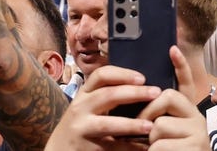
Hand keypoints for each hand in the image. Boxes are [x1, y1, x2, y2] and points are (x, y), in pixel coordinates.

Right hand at [43, 64, 159, 150]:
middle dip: (134, 93)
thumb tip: (138, 86)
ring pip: (108, 123)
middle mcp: (81, 108)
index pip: (101, 75)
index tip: (142, 78)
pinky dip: (131, 147)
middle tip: (156, 93)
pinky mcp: (89, 148)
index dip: (122, 74)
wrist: (60, 149)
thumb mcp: (87, 106)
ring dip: (132, 124)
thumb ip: (105, 96)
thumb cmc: (80, 125)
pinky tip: (146, 147)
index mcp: (84, 94)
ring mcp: (83, 128)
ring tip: (150, 126)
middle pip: (108, 95)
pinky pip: (113, 147)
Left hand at [136, 47, 208, 150]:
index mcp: (187, 110)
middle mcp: (197, 118)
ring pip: (159, 124)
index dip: (180, 66)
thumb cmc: (172, 148)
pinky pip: (161, 145)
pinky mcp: (196, 147)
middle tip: (145, 129)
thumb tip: (137, 93)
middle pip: (165, 98)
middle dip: (148, 114)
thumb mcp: (165, 128)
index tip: (173, 48)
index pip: (186, 83)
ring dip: (150, 139)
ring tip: (157, 148)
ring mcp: (199, 133)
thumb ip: (157, 112)